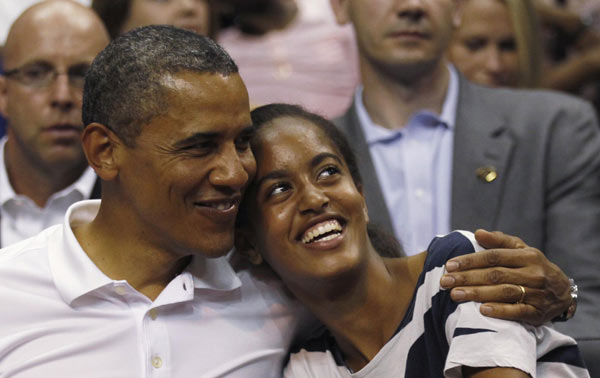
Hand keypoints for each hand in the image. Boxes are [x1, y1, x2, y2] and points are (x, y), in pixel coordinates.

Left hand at [440, 229, 571, 324]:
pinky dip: (501, 311)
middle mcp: (533, 274)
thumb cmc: (533, 267)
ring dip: (477, 294)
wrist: (563, 292)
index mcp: (527, 256)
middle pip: (495, 275)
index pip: (493, 256)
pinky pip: (518, 312)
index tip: (449, 265)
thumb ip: (499, 241)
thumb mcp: (521, 249)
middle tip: (445, 282)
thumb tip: (478, 233)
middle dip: (467, 278)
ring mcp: (537, 294)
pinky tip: (482, 310)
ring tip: (455, 294)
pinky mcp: (538, 313)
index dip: (470, 261)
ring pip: (503, 293)